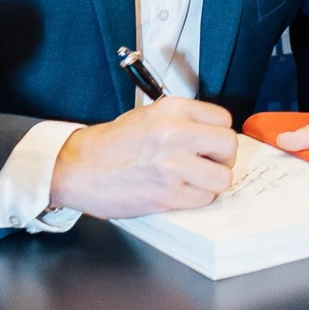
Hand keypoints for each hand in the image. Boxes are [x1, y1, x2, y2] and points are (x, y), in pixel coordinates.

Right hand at [49, 98, 237, 218]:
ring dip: (212, 181)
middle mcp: (177, 134)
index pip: (224, 120)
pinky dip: (197, 198)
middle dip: (222, 157)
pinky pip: (203, 198)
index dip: (219, 134)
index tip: (211, 143)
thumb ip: (183, 120)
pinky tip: (181, 191)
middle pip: (229, 146)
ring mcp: (174, 165)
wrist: (79, 167)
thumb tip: (212, 133)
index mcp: (174, 110)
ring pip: (222, 177)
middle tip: (209, 162)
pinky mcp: (167, 194)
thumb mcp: (150, 114)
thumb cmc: (112, 143)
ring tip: (196, 179)